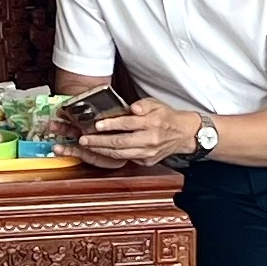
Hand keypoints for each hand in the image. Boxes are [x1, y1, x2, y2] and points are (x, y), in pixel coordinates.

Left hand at [75, 105, 195, 168]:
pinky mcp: (147, 162)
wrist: (183, 134)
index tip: (97, 125)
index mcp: (153, 123)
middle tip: (84, 139)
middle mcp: (150, 140)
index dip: (111, 125)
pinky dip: (111, 156)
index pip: (128, 124)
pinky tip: (100, 151)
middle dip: (100, 141)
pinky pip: (126, 159)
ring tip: (87, 145)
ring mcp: (148, 153)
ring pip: (121, 154)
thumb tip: (133, 108)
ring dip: (102, 150)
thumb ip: (143, 104)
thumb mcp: (156, 103)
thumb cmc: (166, 117)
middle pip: (121, 142)